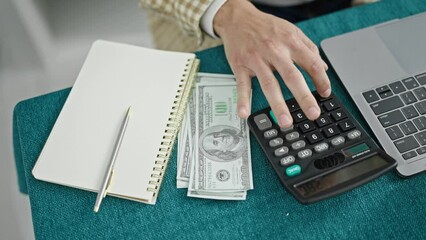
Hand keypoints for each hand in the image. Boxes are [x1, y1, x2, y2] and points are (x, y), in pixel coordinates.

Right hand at [213, 0, 330, 127]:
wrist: (238, 18)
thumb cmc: (266, 27)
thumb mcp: (291, 31)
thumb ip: (308, 48)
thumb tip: (323, 67)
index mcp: (290, 42)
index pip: (312, 63)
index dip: (321, 80)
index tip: (325, 94)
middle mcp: (275, 51)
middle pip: (292, 76)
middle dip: (304, 97)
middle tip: (313, 114)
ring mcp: (256, 59)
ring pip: (269, 84)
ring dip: (278, 104)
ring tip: (285, 121)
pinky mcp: (240, 65)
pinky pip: (242, 85)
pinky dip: (242, 100)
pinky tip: (244, 113)